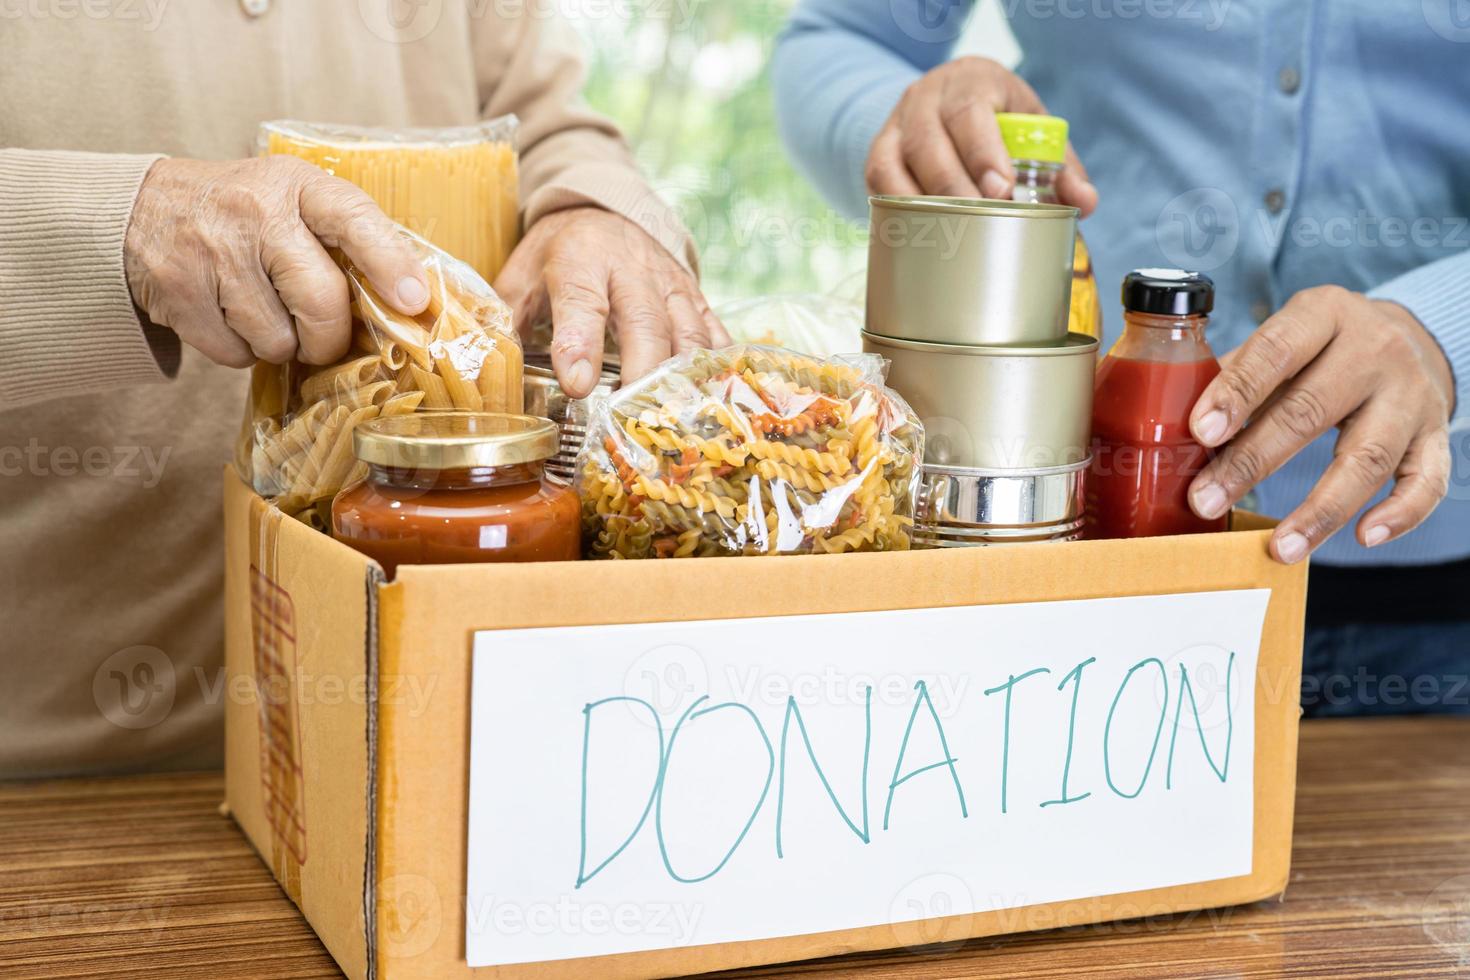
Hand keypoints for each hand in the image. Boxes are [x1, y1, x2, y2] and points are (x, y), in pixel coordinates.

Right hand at [125, 156, 428, 366]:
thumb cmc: (244, 215)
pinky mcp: (178, 291)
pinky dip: (240, 350)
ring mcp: (213, 251)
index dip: (390, 263)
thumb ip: (346, 240)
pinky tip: (229, 317)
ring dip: (279, 344)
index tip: (413, 300)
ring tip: (262, 312)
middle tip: (322, 340)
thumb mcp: (294, 201)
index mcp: (298, 185)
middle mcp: (256, 212)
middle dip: (329, 338)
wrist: (141, 209)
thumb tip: (410, 303)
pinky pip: (235, 353)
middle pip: (320, 301)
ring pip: (277, 339)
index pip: (354, 220)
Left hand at [493, 206, 728, 396]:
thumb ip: (506, 320)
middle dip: (641, 370)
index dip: (581, 344)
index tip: (577, 384)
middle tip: (629, 415)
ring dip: (680, 378)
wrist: (606, 209)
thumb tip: (487, 372)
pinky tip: (707, 401)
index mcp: (579, 259)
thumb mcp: (522, 276)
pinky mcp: (695, 298)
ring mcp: (670, 284)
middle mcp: (631, 268)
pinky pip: (714, 335)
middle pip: (646, 322)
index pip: (581, 301)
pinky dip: (715, 370)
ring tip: (668, 420)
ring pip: (687, 332)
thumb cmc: (559, 254)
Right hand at [865, 56, 1096, 214]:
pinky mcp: (878, 154)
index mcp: (971, 81)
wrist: (946, 104)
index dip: (983, 153)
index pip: (969, 111)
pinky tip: (922, 233)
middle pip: (927, 141)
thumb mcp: (1032, 130)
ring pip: (893, 164)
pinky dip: (897, 211)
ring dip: (922, 204)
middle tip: (981, 218)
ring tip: (950, 234)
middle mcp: (926, 97)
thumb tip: (1083, 202)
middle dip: (953, 185)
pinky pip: (878, 184)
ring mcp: (895, 126)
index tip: (1001, 190)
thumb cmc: (997, 122)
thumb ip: (1061, 166)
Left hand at [1187, 286, 1454, 562]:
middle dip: (1252, 462)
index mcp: (1324, 314)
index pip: (1275, 352)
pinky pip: (1426, 480)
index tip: (1199, 433)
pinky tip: (1363, 537)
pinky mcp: (1434, 434)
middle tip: (1205, 502)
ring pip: (1368, 457)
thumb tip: (1166, 427)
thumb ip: (1233, 376)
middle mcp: (1375, 350)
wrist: (1411, 337)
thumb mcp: (1282, 340)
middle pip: (1310, 411)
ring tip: (1280, 547)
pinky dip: (1400, 514)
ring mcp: (1411, 395)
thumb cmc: (1320, 349)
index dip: (1236, 393)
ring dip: (1320, 509)